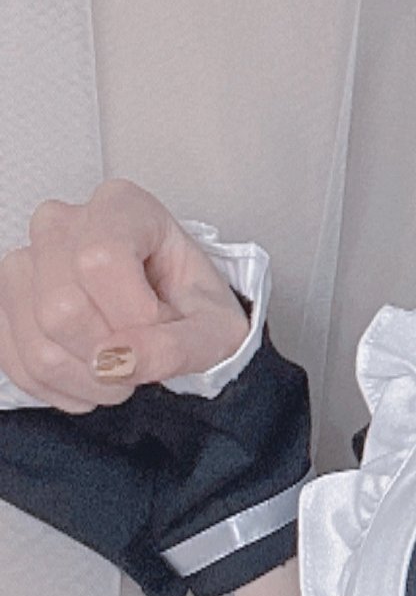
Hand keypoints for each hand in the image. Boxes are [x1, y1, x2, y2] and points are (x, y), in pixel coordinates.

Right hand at [0, 181, 249, 414]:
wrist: (173, 315)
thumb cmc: (194, 309)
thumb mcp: (214, 329)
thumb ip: (176, 346)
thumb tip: (115, 362)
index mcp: (120, 207)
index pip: (100, 260)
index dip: (133, 313)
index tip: (163, 324)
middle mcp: (60, 225)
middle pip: (61, 308)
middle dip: (111, 354)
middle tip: (144, 356)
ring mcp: (24, 262)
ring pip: (38, 343)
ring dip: (89, 380)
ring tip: (122, 371)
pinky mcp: (5, 303)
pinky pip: (16, 362)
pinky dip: (61, 388)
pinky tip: (93, 379)